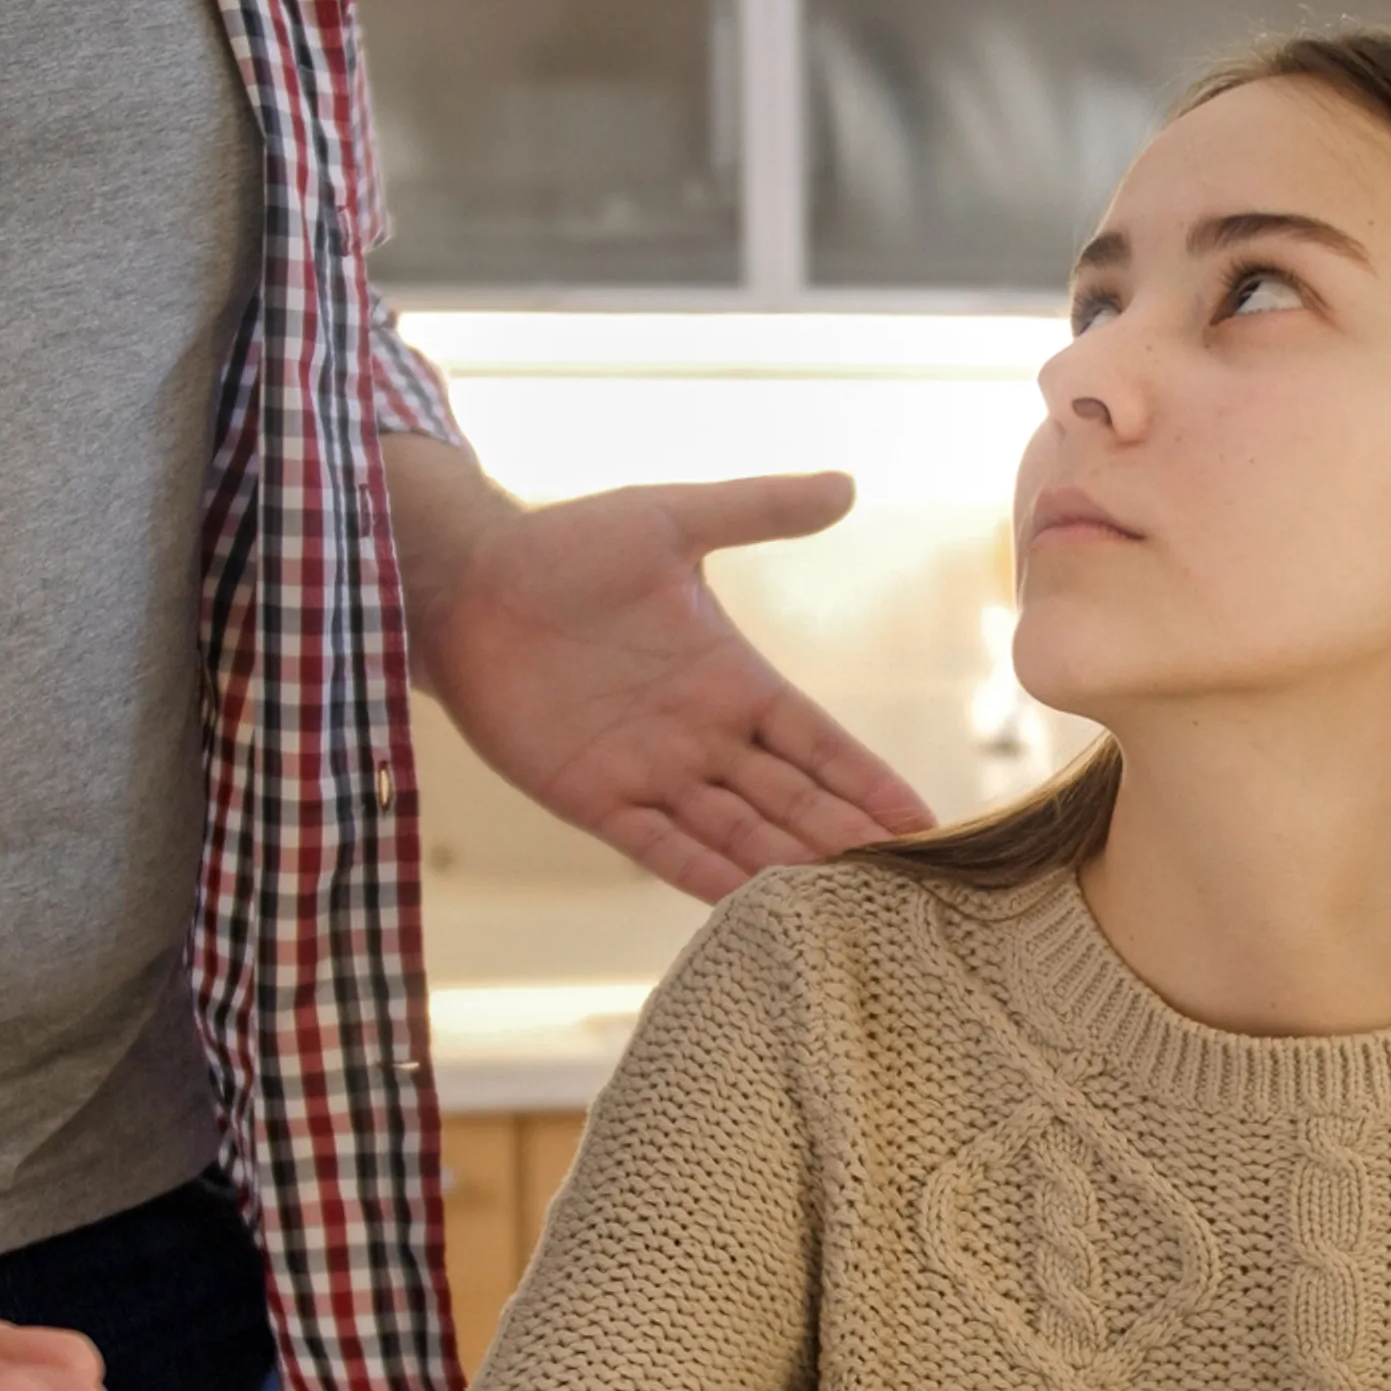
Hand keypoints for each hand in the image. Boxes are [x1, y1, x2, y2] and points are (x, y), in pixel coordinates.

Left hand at [385, 437, 933, 899]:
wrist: (466, 583)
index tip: (924, 823)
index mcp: (733, 680)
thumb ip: (759, 509)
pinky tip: (753, 906)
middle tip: (906, 882)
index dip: (869, 782)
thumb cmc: (565, 545)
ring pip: (739, 831)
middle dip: (845, 839)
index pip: (820, 743)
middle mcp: (704, 737)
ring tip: (847, 906)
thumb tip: (846, 485)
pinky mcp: (595, 798)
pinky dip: (707, 876)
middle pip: (792, 800)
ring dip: (790, 867)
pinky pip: (662, 846)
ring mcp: (652, 772)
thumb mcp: (672, 520)